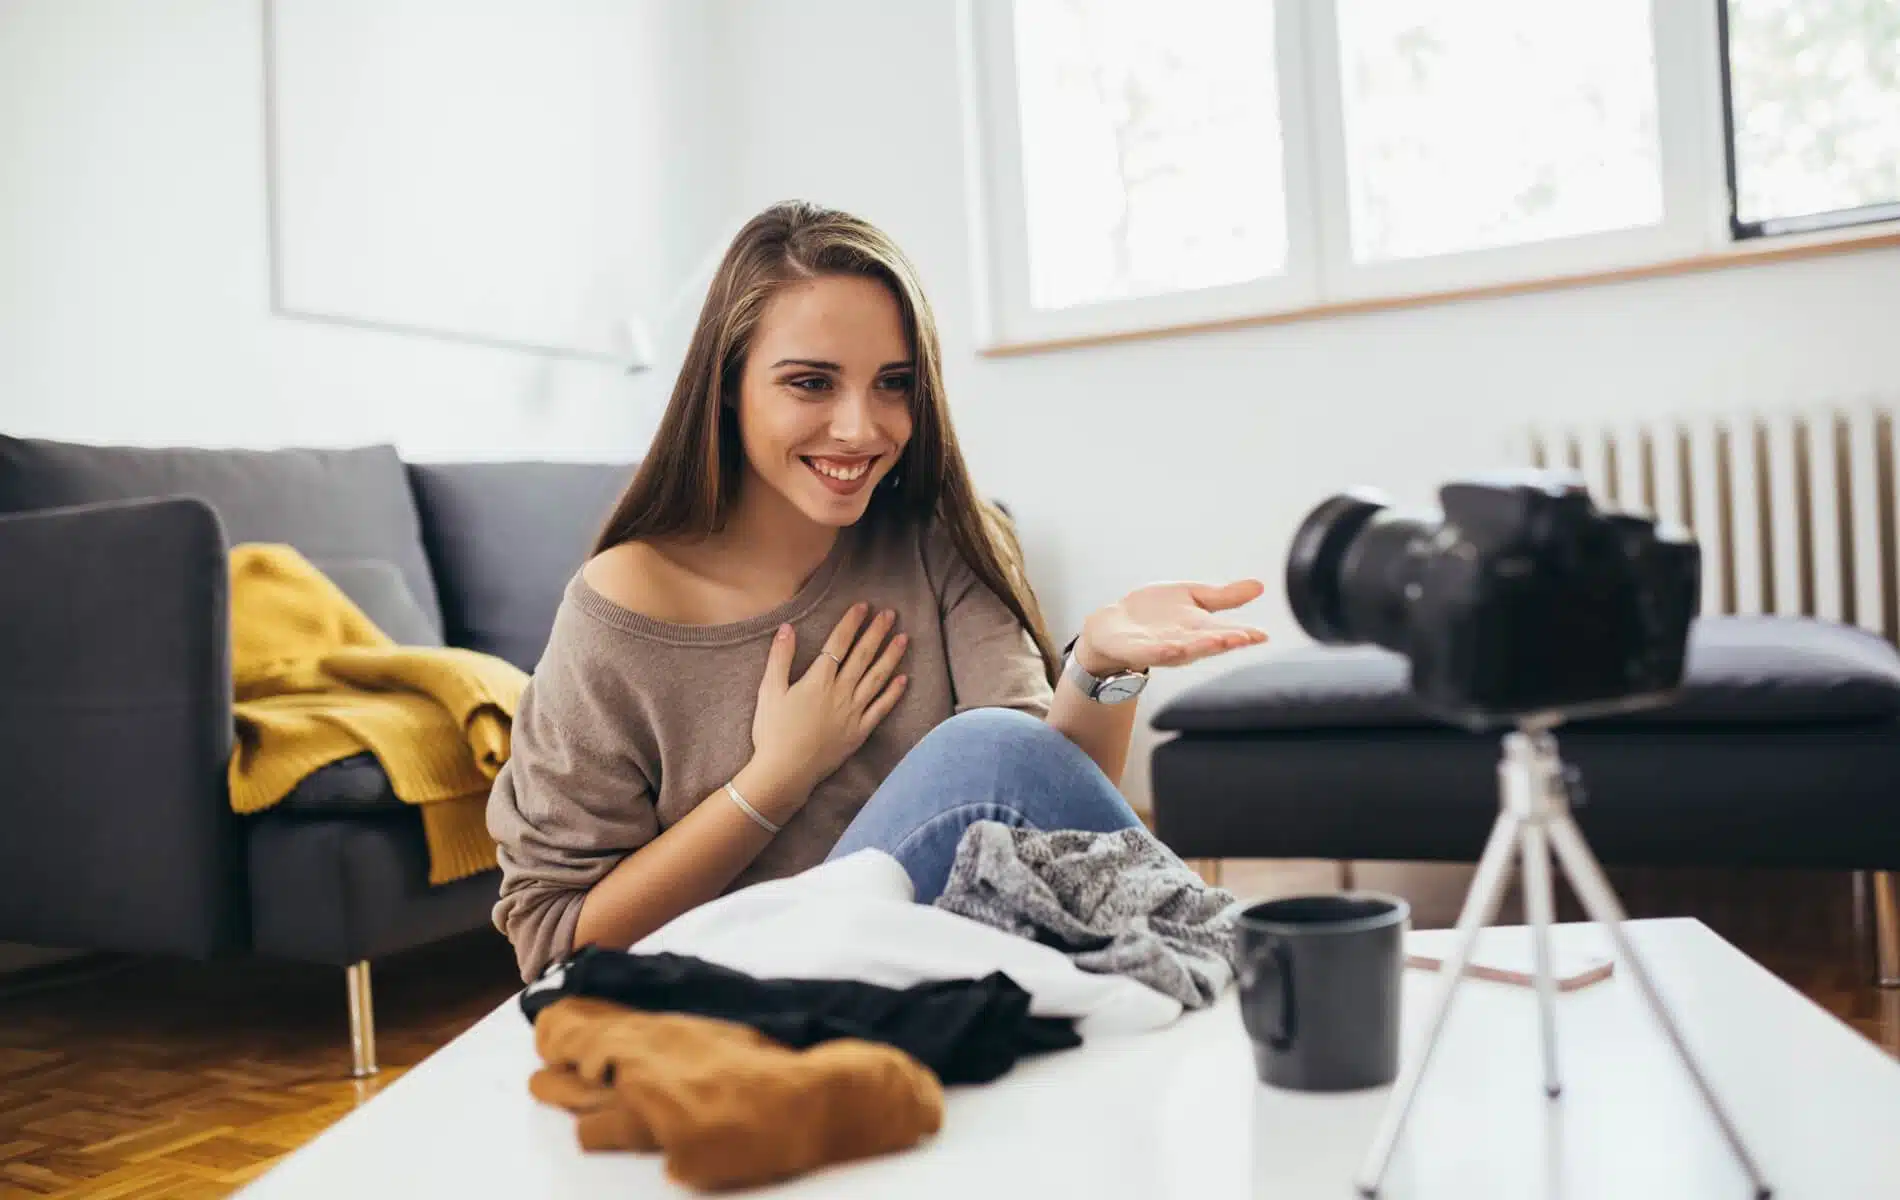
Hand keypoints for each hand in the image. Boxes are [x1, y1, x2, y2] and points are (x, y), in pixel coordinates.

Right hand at [751, 603, 908, 793]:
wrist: (785, 772)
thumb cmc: (773, 732)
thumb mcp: (769, 691)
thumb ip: (780, 658)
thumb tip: (787, 628)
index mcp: (818, 680)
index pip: (839, 643)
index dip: (851, 623)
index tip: (863, 607)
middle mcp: (840, 692)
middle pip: (863, 656)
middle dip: (877, 632)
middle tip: (890, 614)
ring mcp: (853, 713)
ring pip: (877, 678)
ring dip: (891, 657)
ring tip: (904, 638)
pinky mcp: (859, 732)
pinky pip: (881, 709)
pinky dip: (893, 694)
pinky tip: (903, 680)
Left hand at [1076, 580, 1268, 674]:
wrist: (1114, 624)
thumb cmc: (1155, 613)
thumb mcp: (1193, 597)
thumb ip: (1224, 596)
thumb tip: (1259, 585)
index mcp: (1200, 630)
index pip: (1227, 633)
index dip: (1245, 635)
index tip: (1262, 635)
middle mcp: (1185, 642)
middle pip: (1209, 643)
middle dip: (1226, 641)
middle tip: (1244, 638)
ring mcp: (1161, 648)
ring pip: (1184, 650)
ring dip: (1200, 647)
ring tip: (1218, 640)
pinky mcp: (1137, 649)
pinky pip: (1151, 652)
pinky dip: (1163, 651)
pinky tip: (1173, 647)